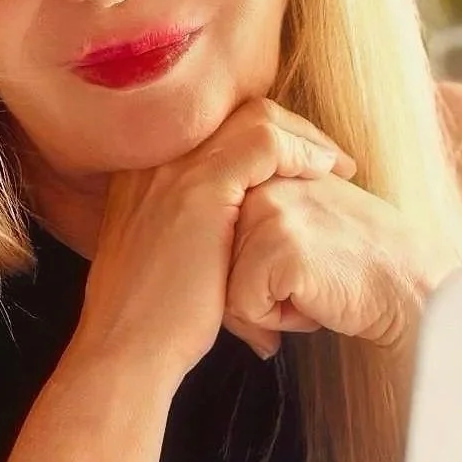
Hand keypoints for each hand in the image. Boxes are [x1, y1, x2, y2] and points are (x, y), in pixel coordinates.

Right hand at [73, 99, 355, 382]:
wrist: (126, 350)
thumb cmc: (155, 320)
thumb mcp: (168, 256)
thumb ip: (195, 229)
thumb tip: (243, 235)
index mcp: (145, 169)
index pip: (217, 124)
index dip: (266, 132)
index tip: (301, 157)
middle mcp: (156, 158)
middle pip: (237, 110)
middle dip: (291, 127)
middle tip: (328, 155)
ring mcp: (176, 169)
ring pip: (256, 117)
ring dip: (304, 136)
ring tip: (336, 164)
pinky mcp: (202, 189)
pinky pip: (266, 144)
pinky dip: (301, 152)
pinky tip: (323, 172)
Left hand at [224, 173, 457, 358]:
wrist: (408, 284)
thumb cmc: (355, 261)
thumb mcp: (303, 213)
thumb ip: (258, 207)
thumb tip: (204, 240)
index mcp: (264, 168)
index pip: (215, 234)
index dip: (250, 267)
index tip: (293, 268)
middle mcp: (261, 181)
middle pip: (214, 260)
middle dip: (253, 288)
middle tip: (307, 281)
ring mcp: (268, 210)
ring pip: (223, 285)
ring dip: (265, 305)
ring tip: (312, 288)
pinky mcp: (276, 246)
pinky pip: (242, 306)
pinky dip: (275, 321)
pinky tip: (315, 302)